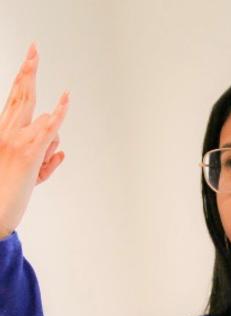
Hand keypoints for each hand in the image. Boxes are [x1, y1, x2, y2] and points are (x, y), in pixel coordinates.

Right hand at [0, 42, 69, 237]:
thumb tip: (61, 150)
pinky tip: (65, 99)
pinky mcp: (28, 152)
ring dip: (46, 133)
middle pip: (22, 95)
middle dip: (28, 70)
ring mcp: (17, 140)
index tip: (30, 59)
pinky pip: (48, 128)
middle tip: (35, 48)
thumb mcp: (30, 174)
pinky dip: (58, 114)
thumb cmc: (8, 193)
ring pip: (42, 118)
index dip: (23, 77)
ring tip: (31, 154)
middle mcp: (7, 132)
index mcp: (3, 132)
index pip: (15, 99)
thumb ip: (45, 159)